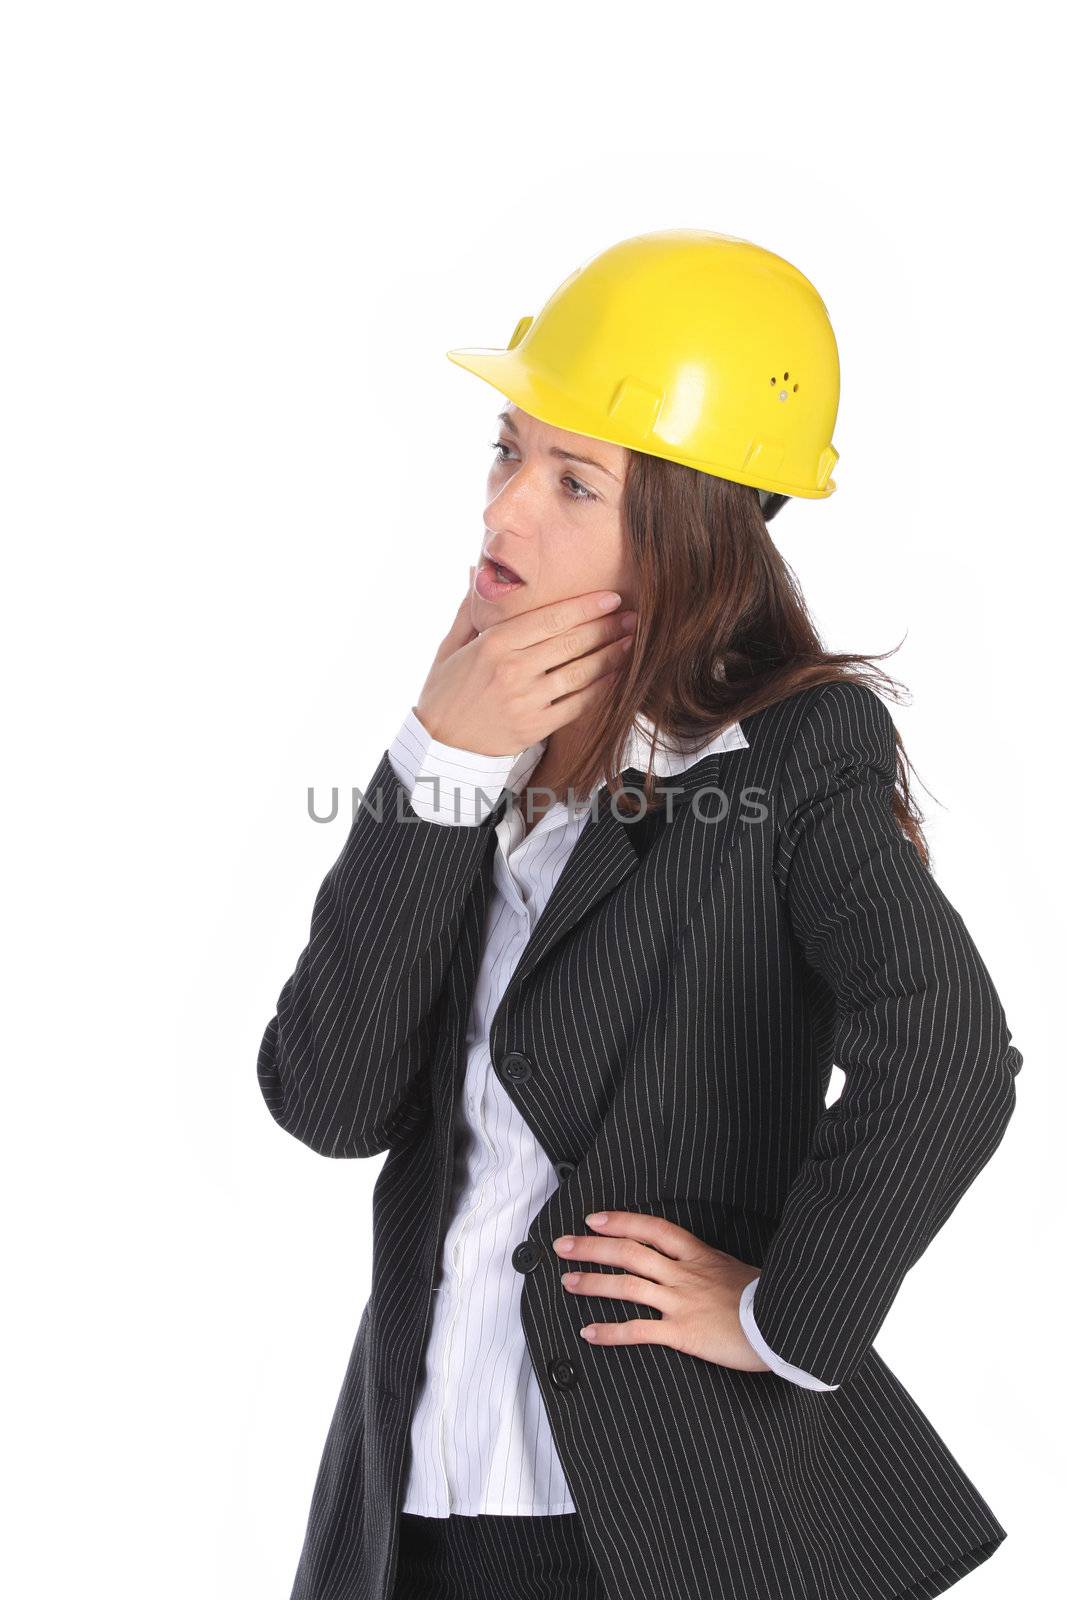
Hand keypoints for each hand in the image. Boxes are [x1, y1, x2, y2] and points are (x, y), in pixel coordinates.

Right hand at [413, 566, 636, 755]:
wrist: (440, 746)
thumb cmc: (445, 692)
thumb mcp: (450, 647)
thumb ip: (469, 609)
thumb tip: (476, 569)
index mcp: (494, 644)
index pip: (550, 618)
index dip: (585, 607)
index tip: (611, 598)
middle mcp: (513, 669)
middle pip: (571, 642)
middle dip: (607, 627)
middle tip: (633, 616)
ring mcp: (526, 700)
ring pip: (580, 672)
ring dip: (611, 655)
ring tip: (631, 642)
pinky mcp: (536, 727)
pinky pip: (577, 704)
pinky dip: (601, 689)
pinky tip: (616, 676)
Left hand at [552, 1210, 770, 1372]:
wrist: (786, 1325)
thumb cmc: (766, 1298)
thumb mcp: (734, 1269)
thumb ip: (706, 1265)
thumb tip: (689, 1264)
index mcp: (698, 1255)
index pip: (652, 1229)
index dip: (620, 1220)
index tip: (594, 1219)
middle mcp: (684, 1274)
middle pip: (629, 1252)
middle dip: (592, 1247)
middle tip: (563, 1245)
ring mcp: (681, 1302)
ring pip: (627, 1286)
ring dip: (593, 1283)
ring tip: (567, 1282)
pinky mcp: (682, 1333)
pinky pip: (639, 1331)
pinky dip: (610, 1331)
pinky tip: (589, 1333)